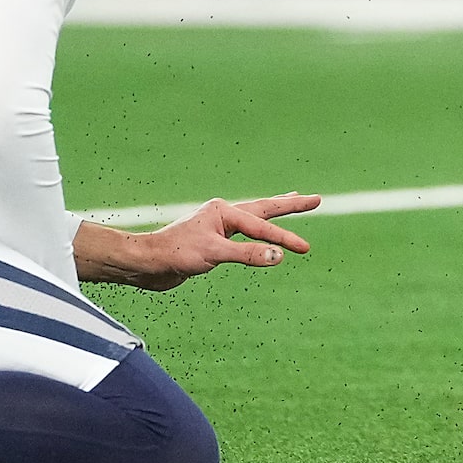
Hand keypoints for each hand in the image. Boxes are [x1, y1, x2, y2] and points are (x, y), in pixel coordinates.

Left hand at [75, 193, 320, 293]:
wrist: (146, 263)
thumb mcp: (213, 254)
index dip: (285, 238)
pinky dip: (260, 231)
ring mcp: (219, 228)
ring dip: (275, 212)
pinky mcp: (213, 242)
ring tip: (293, 202)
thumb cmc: (175, 254)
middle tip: (316, 199)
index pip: (262, 226)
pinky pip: (245, 235)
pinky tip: (261, 233)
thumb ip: (246, 254)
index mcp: (224, 212)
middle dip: (290, 204)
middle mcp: (223, 215)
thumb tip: (278, 255)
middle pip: (265, 207)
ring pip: (255, 218)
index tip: (305, 249)